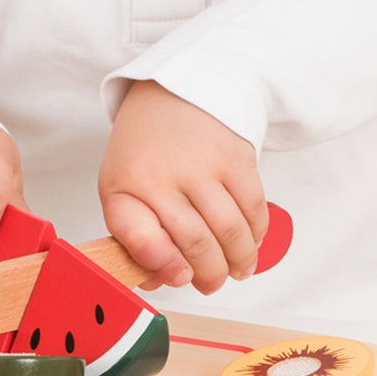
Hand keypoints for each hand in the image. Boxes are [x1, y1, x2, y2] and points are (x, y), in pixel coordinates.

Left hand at [98, 82, 266, 294]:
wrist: (174, 91)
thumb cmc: (145, 149)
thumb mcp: (120, 185)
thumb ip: (134, 235)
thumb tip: (157, 281)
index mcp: (126, 184)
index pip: (139, 235)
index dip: (160, 266)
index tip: (178, 278)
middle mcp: (164, 174)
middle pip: (196, 243)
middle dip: (209, 276)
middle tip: (210, 284)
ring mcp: (203, 165)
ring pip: (231, 232)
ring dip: (238, 262)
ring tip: (234, 270)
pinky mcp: (236, 158)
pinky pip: (254, 209)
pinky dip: (256, 235)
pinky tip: (249, 243)